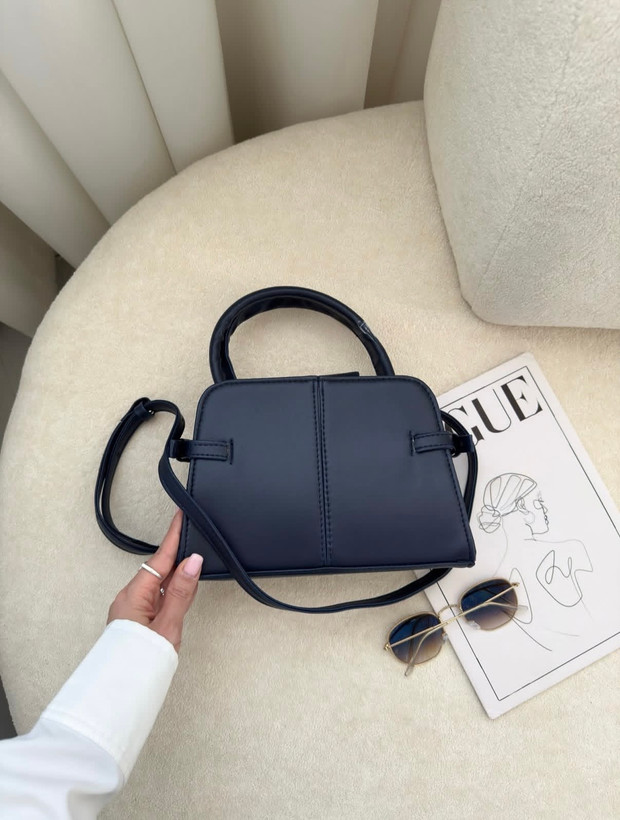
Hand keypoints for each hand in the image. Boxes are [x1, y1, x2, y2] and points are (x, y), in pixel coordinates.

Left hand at [107, 510, 202, 651]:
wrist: (120, 695)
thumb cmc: (140, 662)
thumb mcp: (168, 625)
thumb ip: (181, 592)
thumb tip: (192, 562)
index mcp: (134, 595)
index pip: (160, 558)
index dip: (174, 536)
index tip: (182, 515)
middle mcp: (130, 599)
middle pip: (159, 568)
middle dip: (178, 552)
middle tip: (192, 532)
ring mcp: (132, 611)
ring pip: (158, 583)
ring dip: (176, 573)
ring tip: (194, 559)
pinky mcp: (137, 622)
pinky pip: (157, 597)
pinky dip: (171, 589)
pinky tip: (183, 589)